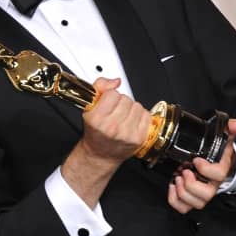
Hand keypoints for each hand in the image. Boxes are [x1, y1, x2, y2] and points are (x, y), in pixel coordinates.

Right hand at [61, 78, 152, 207]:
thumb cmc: (95, 132)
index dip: (109, 96)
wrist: (100, 154)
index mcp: (97, 119)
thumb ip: (99, 88)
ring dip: (131, 108)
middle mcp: (112, 127)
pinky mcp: (139, 138)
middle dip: (120, 102)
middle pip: (125, 99)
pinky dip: (140, 116)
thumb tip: (116, 81)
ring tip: (123, 116)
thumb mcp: (89, 108)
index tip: (107, 102)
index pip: (112, 94)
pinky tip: (132, 121)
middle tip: (115, 111)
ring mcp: (127, 133)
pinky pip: (146, 115)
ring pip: (136, 105)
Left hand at [167, 118, 235, 213]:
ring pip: (196, 203)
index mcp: (219, 170)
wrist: (213, 164)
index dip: (207, 169)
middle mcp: (212, 185)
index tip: (196, 160)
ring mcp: (201, 194)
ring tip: (177, 177)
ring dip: (183, 192)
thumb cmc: (216, 155)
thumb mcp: (223, 139)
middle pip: (207, 195)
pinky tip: (172, 186)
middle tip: (183, 171)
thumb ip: (228, 130)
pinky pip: (183, 208)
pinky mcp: (190, 198)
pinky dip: (175, 200)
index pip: (219, 174)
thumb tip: (234, 124)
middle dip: (191, 184)